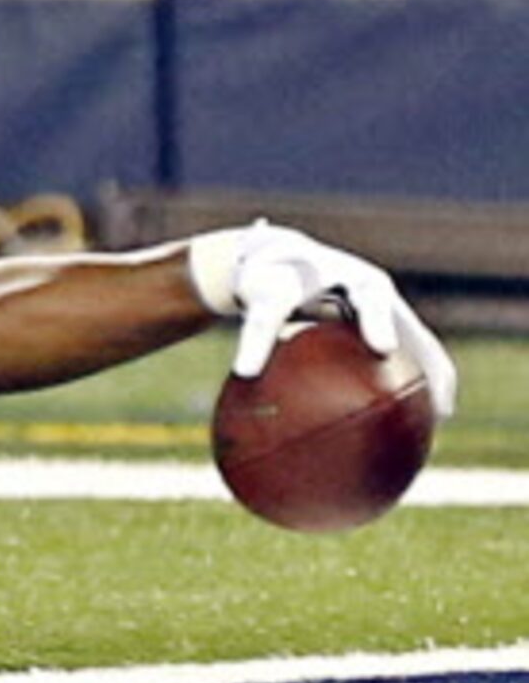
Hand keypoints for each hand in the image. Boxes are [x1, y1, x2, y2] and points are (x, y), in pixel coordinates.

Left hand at [192, 221, 459, 423]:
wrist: (279, 260)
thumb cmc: (271, 279)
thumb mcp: (264, 300)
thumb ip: (257, 334)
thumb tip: (244, 373)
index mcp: (355, 281)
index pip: (371, 301)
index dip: (378, 323)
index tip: (383, 348)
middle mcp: (381, 296)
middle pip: (415, 332)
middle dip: (429, 365)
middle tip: (439, 405)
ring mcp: (388, 313)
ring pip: (420, 349)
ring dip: (432, 381)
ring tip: (438, 423)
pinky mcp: (384, 329)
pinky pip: (406, 359)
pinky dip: (411, 384)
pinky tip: (411, 420)